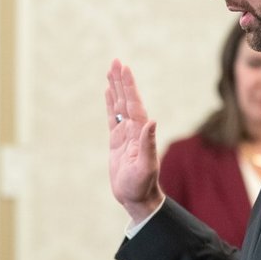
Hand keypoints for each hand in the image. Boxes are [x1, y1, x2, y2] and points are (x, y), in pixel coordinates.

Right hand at [105, 59, 164, 222]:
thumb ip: (148, 144)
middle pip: (126, 99)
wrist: (137, 198)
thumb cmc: (142, 184)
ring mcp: (125, 134)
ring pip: (119, 106)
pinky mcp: (117, 142)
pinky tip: (108, 93)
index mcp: (140, 132)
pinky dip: (111, 104)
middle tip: (116, 61)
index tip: (124, 68)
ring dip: (116, 88)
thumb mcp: (145, 166)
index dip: (129, 86)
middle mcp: (134, 129)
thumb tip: (152, 121)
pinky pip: (113, 118)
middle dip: (122, 81)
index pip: (133, 103)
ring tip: (111, 71)